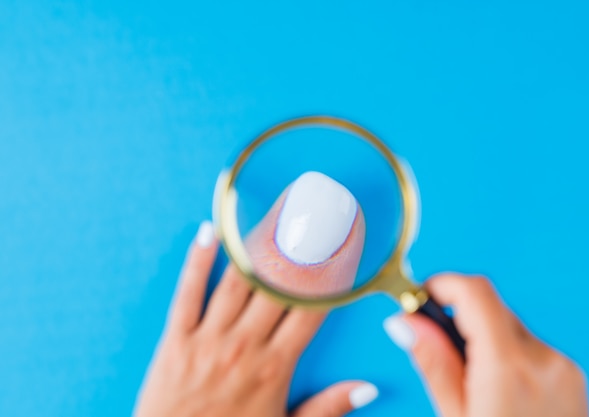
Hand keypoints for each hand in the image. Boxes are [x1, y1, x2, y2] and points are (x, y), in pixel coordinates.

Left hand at [134, 172, 377, 416]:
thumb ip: (327, 408)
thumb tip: (367, 388)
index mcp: (275, 367)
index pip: (310, 312)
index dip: (328, 280)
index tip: (342, 252)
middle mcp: (244, 346)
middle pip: (277, 288)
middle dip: (296, 251)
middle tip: (310, 216)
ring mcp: (208, 340)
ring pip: (237, 283)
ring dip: (253, 246)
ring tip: (269, 214)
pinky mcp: (176, 340)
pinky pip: (187, 294)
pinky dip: (197, 261)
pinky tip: (208, 232)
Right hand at [384, 274, 588, 416]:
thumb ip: (432, 362)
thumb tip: (404, 321)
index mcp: (509, 366)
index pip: (475, 292)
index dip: (442, 285)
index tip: (419, 297)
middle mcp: (543, 357)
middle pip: (491, 306)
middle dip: (458, 316)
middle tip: (435, 347)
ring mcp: (563, 367)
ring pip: (509, 325)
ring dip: (482, 336)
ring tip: (469, 380)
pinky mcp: (571, 376)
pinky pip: (529, 346)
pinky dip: (504, 352)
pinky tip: (495, 388)